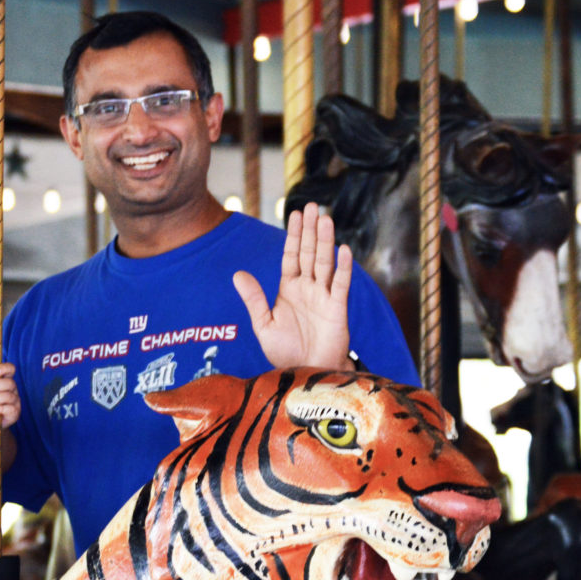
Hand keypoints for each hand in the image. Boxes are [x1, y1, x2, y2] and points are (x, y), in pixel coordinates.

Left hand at [233, 203, 352, 369]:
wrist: (305, 373)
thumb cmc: (286, 352)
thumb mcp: (264, 325)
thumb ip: (254, 299)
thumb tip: (237, 274)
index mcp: (290, 289)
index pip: (291, 256)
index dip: (293, 235)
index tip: (294, 214)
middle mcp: (308, 288)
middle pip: (309, 253)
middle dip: (310, 230)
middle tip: (312, 206)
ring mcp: (324, 297)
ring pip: (324, 263)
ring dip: (325, 241)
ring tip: (325, 219)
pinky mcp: (337, 309)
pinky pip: (341, 285)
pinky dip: (343, 268)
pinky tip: (342, 250)